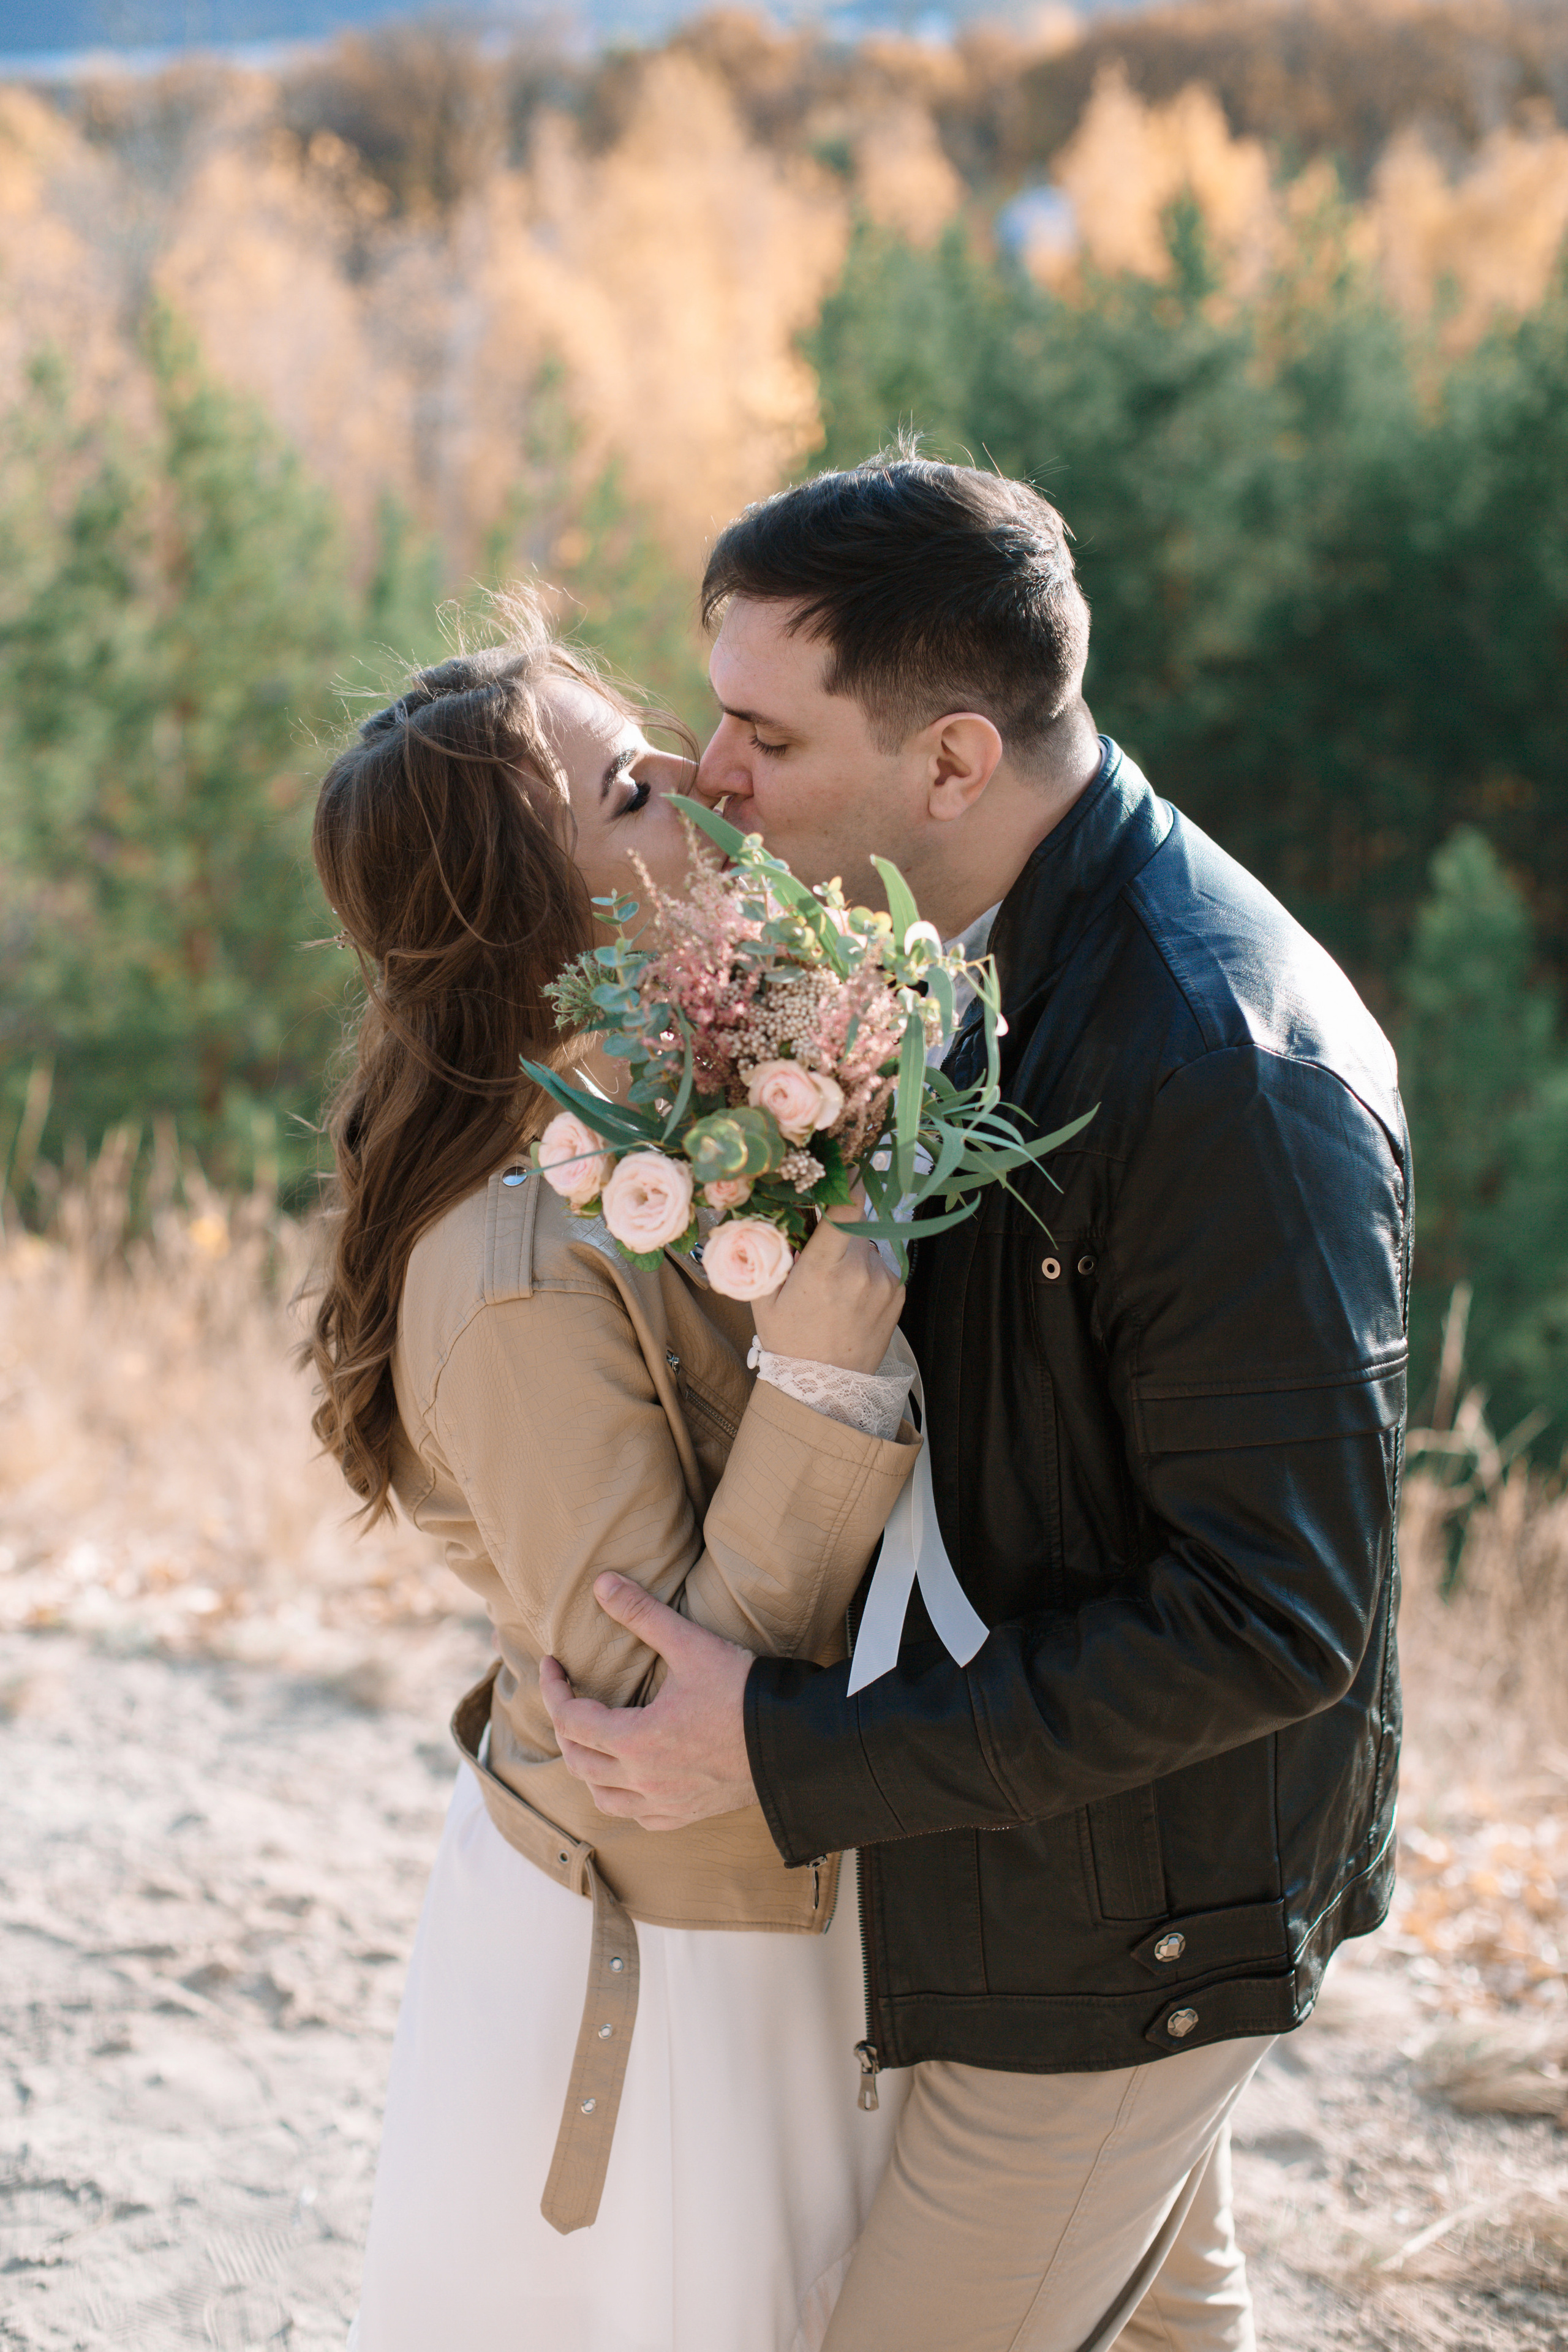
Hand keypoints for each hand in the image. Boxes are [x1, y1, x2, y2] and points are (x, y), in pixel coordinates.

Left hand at [539, 1574, 755, 1830]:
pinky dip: (620, 1796)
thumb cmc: (742, 1692)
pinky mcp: (687, 1814)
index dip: (553, 1688)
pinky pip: (637, 1816)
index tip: (553, 1664)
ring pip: (601, 1796)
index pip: (569, 1718)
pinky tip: (630, 1778)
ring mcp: (664, 1803)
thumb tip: (601, 1582)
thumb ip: (643, 1613)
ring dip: (586, 1767)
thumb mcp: (691, 1645)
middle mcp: (642, 1780)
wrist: (794, 1741)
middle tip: (568, 1695)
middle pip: (577, 1759)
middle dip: (564, 1725)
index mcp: (635, 1740)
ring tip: (591, 1737)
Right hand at [751, 1196, 903, 1373]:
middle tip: (818, 1258)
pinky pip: (881, 1263)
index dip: (848, 1180)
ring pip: (867, 1243)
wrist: (826, 1390)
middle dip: (836, 1231)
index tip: (846, 1160)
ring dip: (852, 1253)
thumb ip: (770, 1251)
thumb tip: (772, 1209)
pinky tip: (851, 1298)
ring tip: (834, 1289)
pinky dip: (865, 1270)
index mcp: (824, 1269)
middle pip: (852, 1224)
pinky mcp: (898, 1290)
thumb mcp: (765, 1297)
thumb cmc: (789, 1341)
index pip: (844, 1210)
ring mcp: (884, 1281)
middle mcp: (860, 1272)